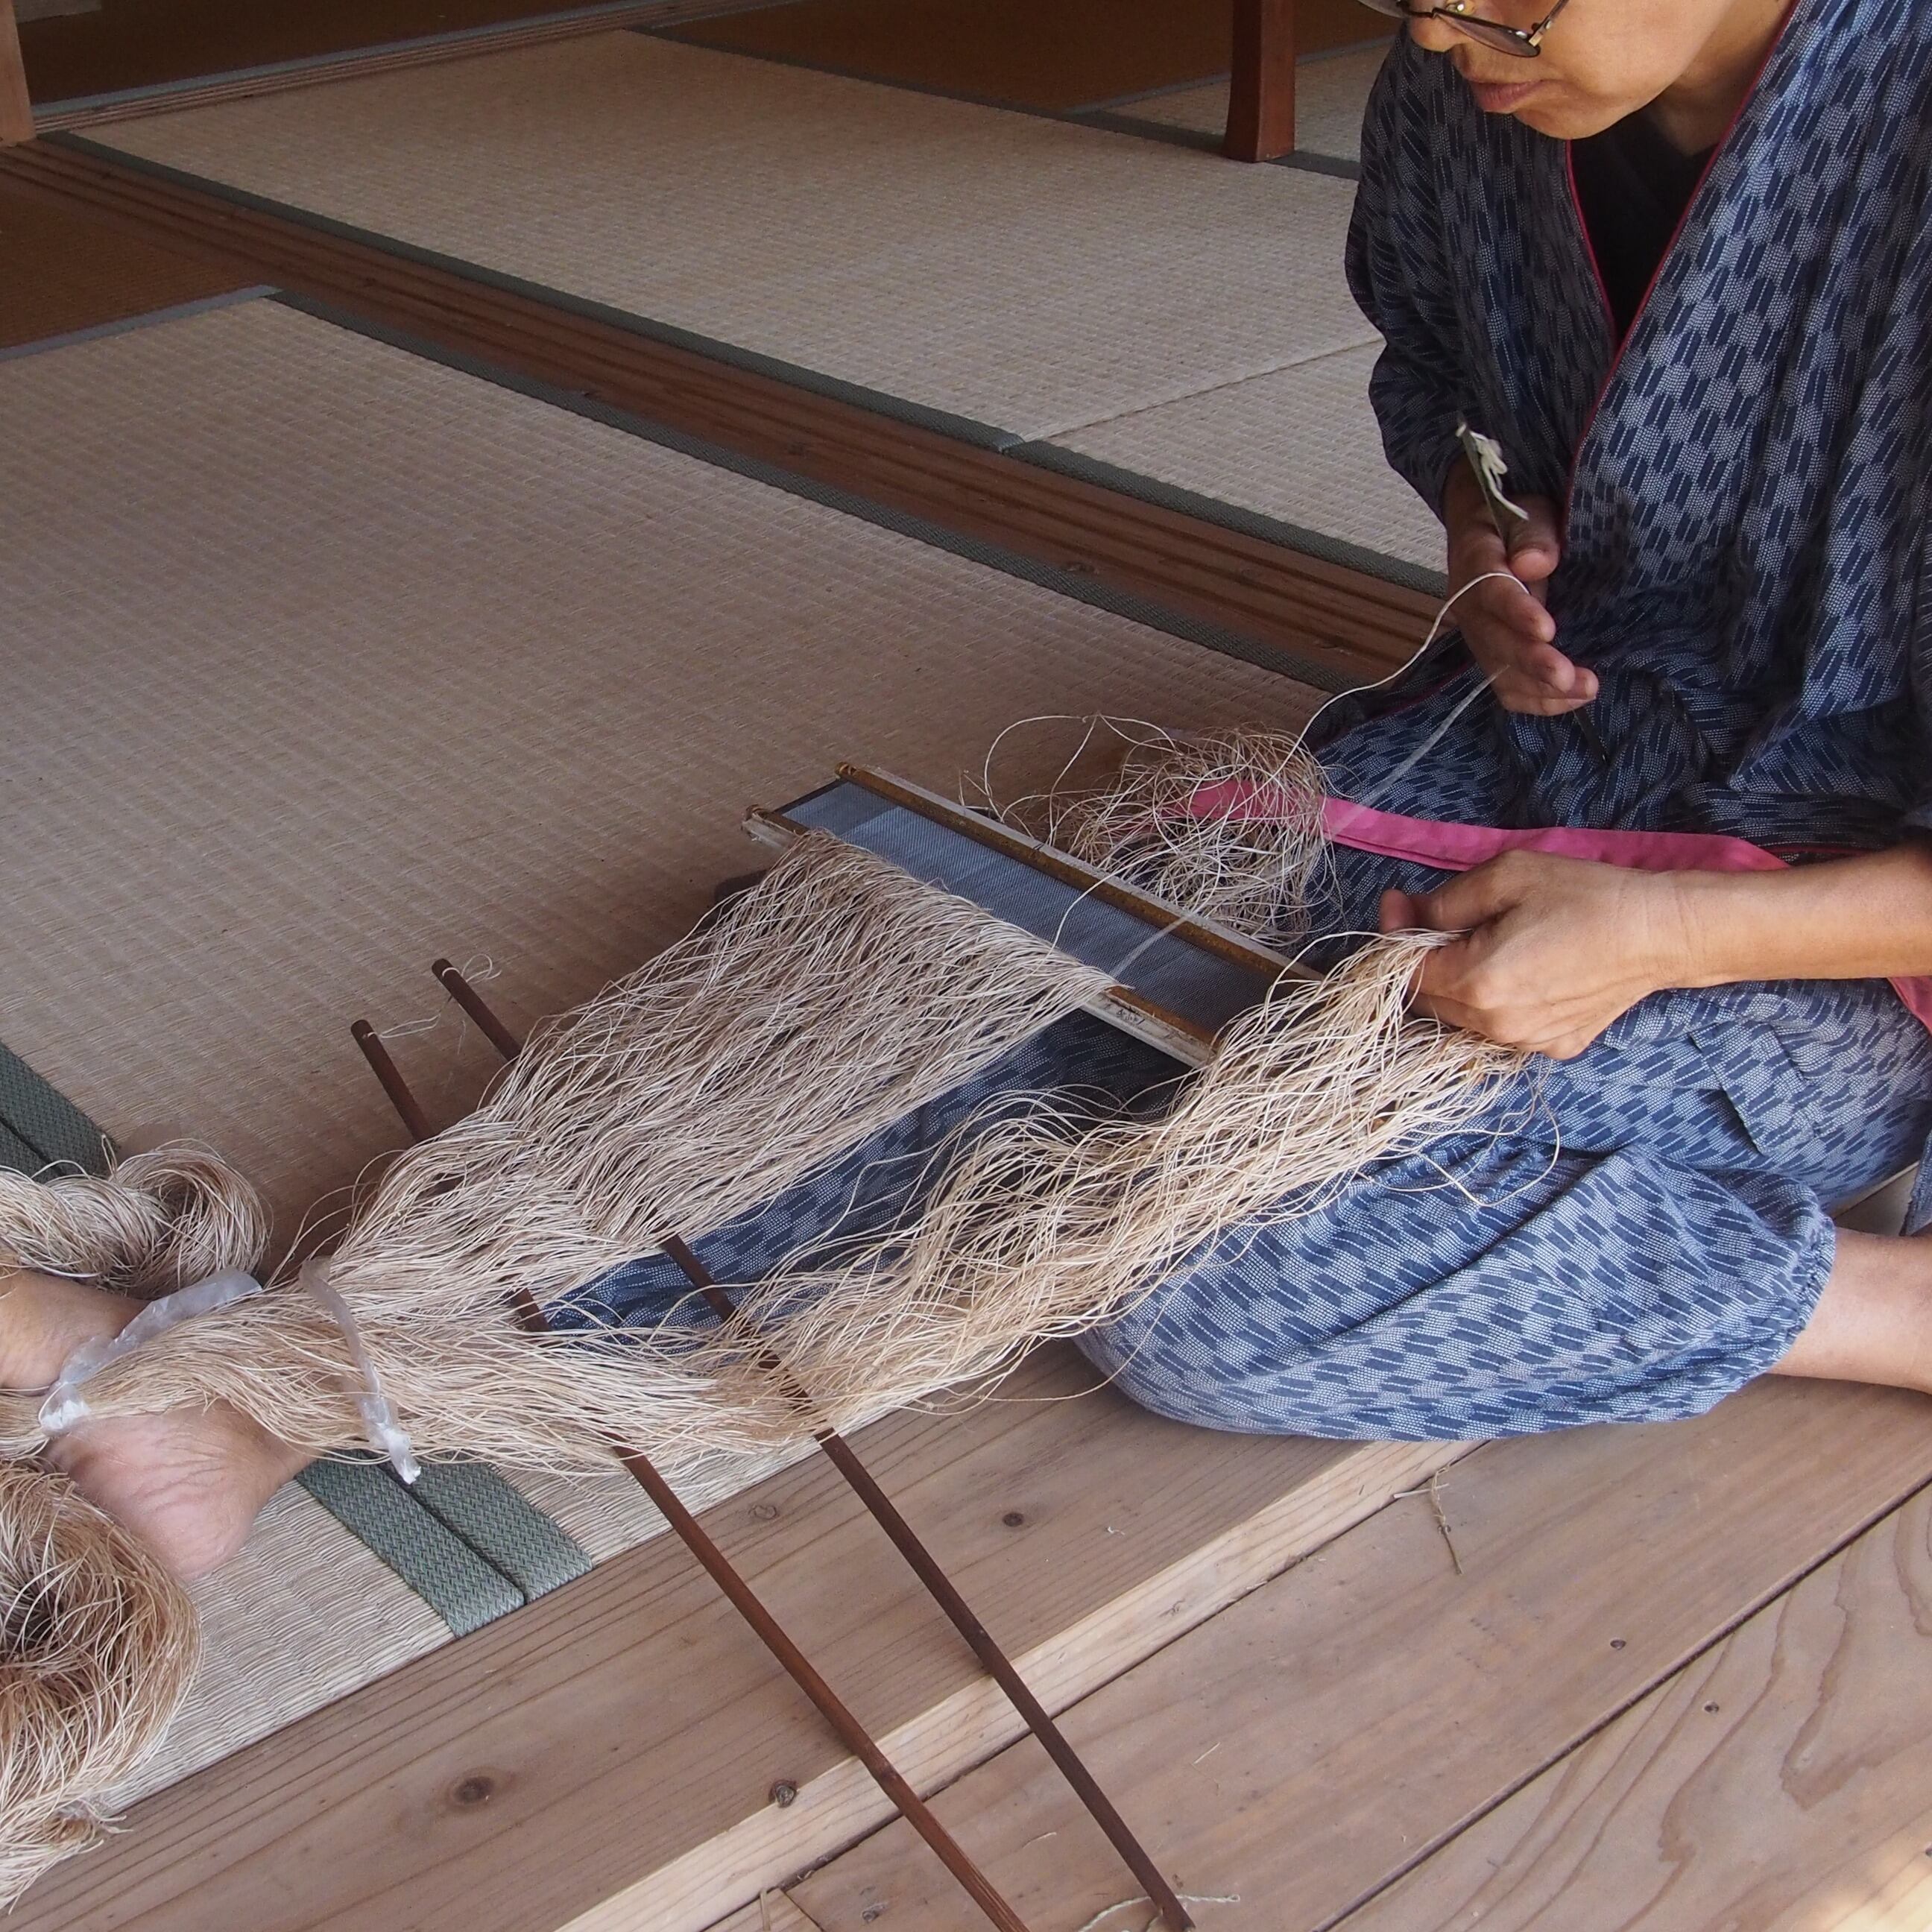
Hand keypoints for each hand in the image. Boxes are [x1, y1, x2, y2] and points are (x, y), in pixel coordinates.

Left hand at [1380, 851, 1694, 1057]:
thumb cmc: (1585, 896)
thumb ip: (1441, 902)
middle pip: (1429, 999)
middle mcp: (1497, 1026)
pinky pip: (1504, 1027)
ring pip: (1463, 1017)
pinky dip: (1499, 1002)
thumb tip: (1398, 912)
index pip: (1404, 974)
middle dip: (1425, 961)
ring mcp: (1527, 1043)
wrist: (1662, 932)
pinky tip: (1526, 969)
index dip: (1395, 938)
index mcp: (1478, 984)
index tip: (1402, 903)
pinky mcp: (1554, 1047)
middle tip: (1449, 917)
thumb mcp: (1504, 877)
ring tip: (1494, 941)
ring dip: (1461, 983)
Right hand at [1442, 467, 1597, 715]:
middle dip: (1532, 663)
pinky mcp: (1494, 655)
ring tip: (1586, 689)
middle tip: (1570, 677)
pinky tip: (1574, 698)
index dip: (1516, 613)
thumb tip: (1535, 564)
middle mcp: (1469, 607)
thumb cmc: (1514, 518)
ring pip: (1500, 674)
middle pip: (1494, 643)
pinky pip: (1508, 688)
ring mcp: (1479, 636)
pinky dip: (1539, 701)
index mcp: (1474, 563)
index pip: (1490, 592)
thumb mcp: (1526, 510)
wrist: (1487, 532)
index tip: (1546, 629)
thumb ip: (1532, 534)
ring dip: (1541, 690)